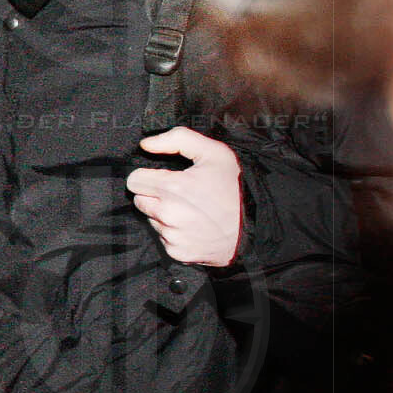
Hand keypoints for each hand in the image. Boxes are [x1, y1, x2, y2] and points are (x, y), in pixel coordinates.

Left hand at [128, 128, 243, 267]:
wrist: (258, 224)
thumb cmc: (236, 187)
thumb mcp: (214, 152)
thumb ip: (177, 140)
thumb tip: (145, 145)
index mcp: (173, 188)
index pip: (134, 181)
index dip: (148, 176)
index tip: (164, 178)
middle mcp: (168, 214)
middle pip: (140, 201)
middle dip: (154, 195)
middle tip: (179, 194)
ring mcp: (173, 235)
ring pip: (151, 220)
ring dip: (164, 215)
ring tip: (191, 211)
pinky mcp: (177, 252)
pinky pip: (164, 239)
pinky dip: (174, 233)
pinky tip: (194, 227)